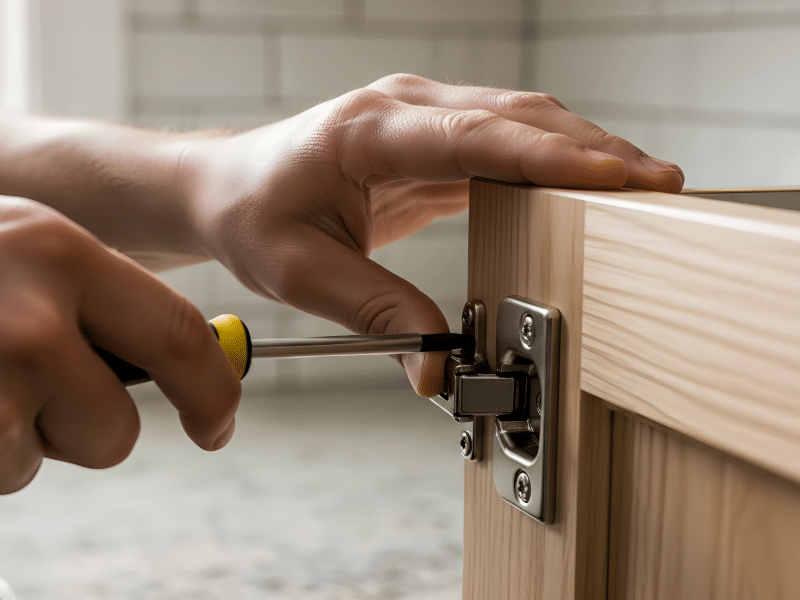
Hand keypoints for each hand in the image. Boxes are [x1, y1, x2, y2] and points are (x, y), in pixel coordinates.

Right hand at [0, 198, 239, 493]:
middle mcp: (31, 320)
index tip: (218, 424)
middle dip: (91, 435)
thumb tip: (178, 355)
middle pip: (117, 432)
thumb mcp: (16, 245)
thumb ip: (89, 290)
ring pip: (44, 462)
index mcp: (60, 254)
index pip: (178, 336)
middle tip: (39, 403)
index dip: (210, 393)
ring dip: (17, 441)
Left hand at [179, 74, 683, 396]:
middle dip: (592, 151)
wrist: (226, 189)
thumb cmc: (251, 216)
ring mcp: (421, 122)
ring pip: (520, 125)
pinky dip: (551, 165)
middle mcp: (404, 112)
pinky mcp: (431, 144)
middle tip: (658, 187)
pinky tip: (585, 190)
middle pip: (517, 119)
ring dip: (582, 154)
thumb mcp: (301, 272)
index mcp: (368, 130)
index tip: (614, 177)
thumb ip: (375, 312)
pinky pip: (503, 146)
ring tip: (643, 187)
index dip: (548, 157)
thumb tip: (435, 365)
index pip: (475, 137)